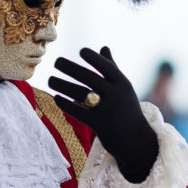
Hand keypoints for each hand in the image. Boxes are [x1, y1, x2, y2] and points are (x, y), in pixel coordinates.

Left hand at [49, 47, 158, 182]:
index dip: (94, 58)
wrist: (137, 142)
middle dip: (71, 68)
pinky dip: (66, 104)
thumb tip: (104, 46)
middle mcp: (116, 95)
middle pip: (90, 78)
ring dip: (63, 85)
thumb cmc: (127, 109)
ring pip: (81, 94)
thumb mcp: (124, 88)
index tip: (81, 51)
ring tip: (50, 80)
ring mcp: (108, 110)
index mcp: (123, 84)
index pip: (107, 67)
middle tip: (56, 61)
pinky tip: (56, 98)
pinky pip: (79, 112)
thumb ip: (112, 67)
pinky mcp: (100, 125)